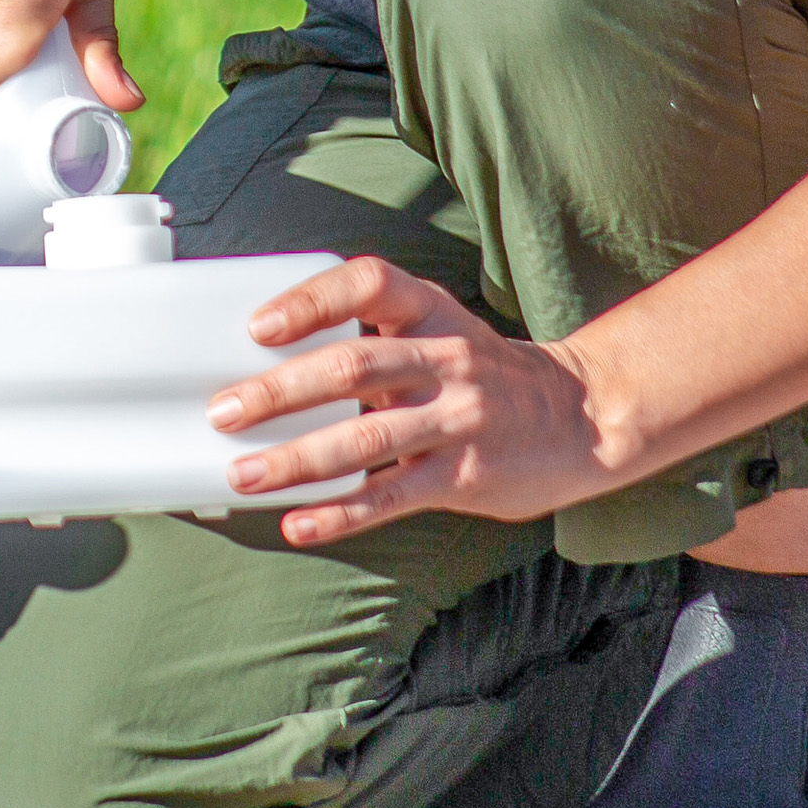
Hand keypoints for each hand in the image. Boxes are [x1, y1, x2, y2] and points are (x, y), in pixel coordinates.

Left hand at [207, 256, 605, 546]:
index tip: (258, 326)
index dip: (310, 301)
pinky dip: (341, 512)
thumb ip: (375, 337)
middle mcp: (445, 357)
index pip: (366, 283)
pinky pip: (392, 496)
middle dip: (280, 390)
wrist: (584, 416)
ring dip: (296, 460)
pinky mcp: (465, 475)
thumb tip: (271, 361)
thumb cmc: (486, 372)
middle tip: (223, 410)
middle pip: (352, 366)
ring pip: (364, 439)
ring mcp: (457, 417)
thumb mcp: (441, 329)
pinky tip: (297, 523)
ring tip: (243, 475)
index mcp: (431, 310)